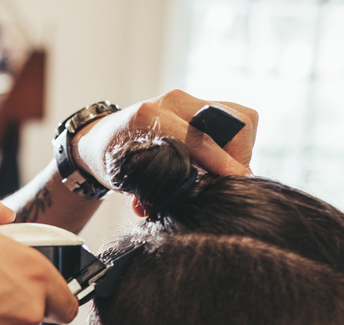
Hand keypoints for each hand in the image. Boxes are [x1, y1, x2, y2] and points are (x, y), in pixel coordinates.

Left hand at [73, 89, 258, 183]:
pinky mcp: (202, 103)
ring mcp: (191, 99)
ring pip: (241, 118)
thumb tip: (169, 205)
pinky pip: (235, 120)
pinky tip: (219, 162)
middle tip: (229, 181)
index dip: (223, 163)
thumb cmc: (111, 159)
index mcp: (149, 116)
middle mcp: (175, 101)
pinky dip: (234, 143)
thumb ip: (147, 192)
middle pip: (233, 121)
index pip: (199, 139)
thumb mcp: (124, 177)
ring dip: (239, 150)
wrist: (102, 138)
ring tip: (223, 172)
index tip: (237, 181)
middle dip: (238, 156)